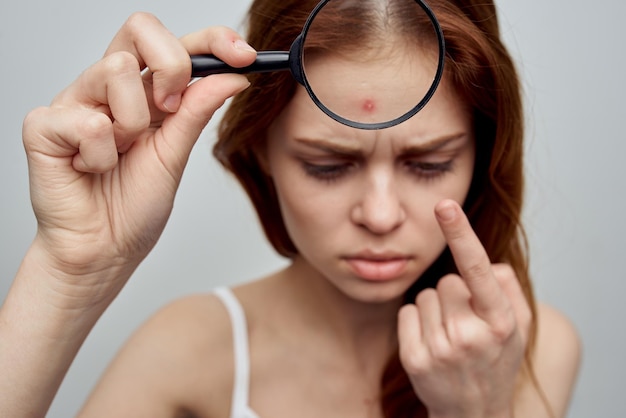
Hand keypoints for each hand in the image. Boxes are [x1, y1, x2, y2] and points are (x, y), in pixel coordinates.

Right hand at [20, 13, 254, 307]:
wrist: (103, 250)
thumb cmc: (134, 208)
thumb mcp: (175, 155)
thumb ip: (197, 112)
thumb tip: (233, 77)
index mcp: (144, 93)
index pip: (176, 44)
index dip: (212, 39)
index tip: (244, 55)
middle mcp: (109, 90)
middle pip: (140, 28)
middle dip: (170, 66)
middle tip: (170, 109)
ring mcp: (75, 102)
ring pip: (114, 70)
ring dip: (132, 125)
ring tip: (120, 155)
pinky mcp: (45, 126)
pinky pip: (87, 120)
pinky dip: (100, 156)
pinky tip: (90, 171)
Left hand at [397, 200, 531, 417]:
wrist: (474, 412)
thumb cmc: (497, 361)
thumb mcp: (519, 327)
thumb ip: (507, 288)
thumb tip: (487, 262)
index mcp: (500, 322)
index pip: (477, 269)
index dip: (461, 234)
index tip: (444, 206)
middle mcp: (471, 335)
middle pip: (446, 281)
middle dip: (454, 293)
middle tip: (466, 321)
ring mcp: (441, 350)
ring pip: (425, 295)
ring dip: (436, 308)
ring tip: (450, 335)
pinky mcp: (415, 359)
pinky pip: (407, 313)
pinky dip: (417, 321)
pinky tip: (432, 342)